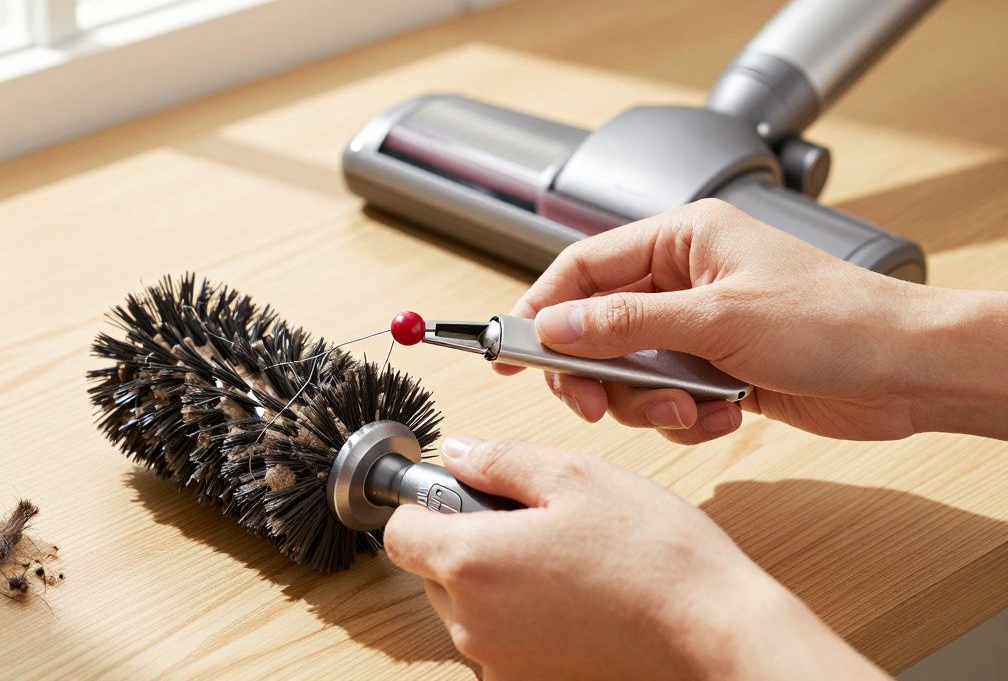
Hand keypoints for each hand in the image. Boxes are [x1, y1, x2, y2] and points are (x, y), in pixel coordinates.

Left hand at [384, 437, 886, 679]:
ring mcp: (500, 661)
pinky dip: (521, 613)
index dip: (426, 502)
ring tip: (563, 554)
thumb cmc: (653, 553)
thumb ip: (499, 460)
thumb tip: (457, 453)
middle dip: (466, 536)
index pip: (399, 531)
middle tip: (531, 517)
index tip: (462, 489)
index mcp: (472, 562)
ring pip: (466, 605)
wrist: (713, 629)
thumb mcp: (574, 476)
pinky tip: (573, 590)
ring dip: (495, 575)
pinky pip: (500, 637)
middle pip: (432, 569)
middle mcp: (473, 623)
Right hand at [500, 198, 1007, 441]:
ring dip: (648, 403)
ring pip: (628, 372)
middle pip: (595, 326)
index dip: (540, 307)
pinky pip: (666, 400)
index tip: (507, 348)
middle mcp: (685, 279)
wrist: (909, 372)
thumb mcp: (718, 319)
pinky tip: (725, 414)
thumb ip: (626, 323)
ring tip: (690, 411)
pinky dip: (686, 418)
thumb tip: (556, 325)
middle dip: (595, 372)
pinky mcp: (716, 371)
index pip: (583, 266)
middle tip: (591, 404)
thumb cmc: (836, 321)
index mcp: (682, 239)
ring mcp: (699, 328)